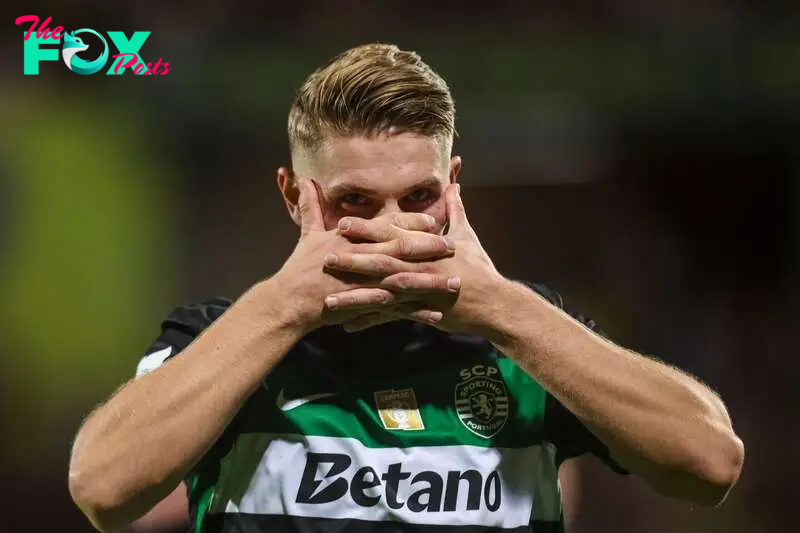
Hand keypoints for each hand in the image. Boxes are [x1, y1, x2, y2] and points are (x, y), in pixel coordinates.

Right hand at [270, 180, 455, 332]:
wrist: (291, 300)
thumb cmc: (299, 266)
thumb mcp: (307, 233)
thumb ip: (312, 207)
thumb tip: (306, 181)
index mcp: (353, 238)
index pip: (389, 226)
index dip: (413, 224)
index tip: (434, 223)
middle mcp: (363, 257)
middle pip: (404, 250)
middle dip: (431, 249)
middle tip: (454, 248)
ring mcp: (366, 282)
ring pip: (407, 279)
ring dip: (432, 281)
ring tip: (455, 283)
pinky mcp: (366, 304)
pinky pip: (397, 309)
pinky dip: (417, 311)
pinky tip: (436, 313)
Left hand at [324, 184, 504, 332]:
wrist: (494, 302)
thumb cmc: (479, 268)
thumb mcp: (467, 236)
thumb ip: (455, 211)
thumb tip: (454, 185)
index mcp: (426, 246)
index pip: (392, 233)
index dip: (367, 228)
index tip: (342, 223)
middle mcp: (420, 266)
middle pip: (382, 261)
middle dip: (353, 259)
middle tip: (325, 256)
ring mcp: (420, 290)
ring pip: (382, 292)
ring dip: (355, 296)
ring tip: (329, 299)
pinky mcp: (422, 311)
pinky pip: (391, 317)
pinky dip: (370, 320)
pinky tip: (348, 325)